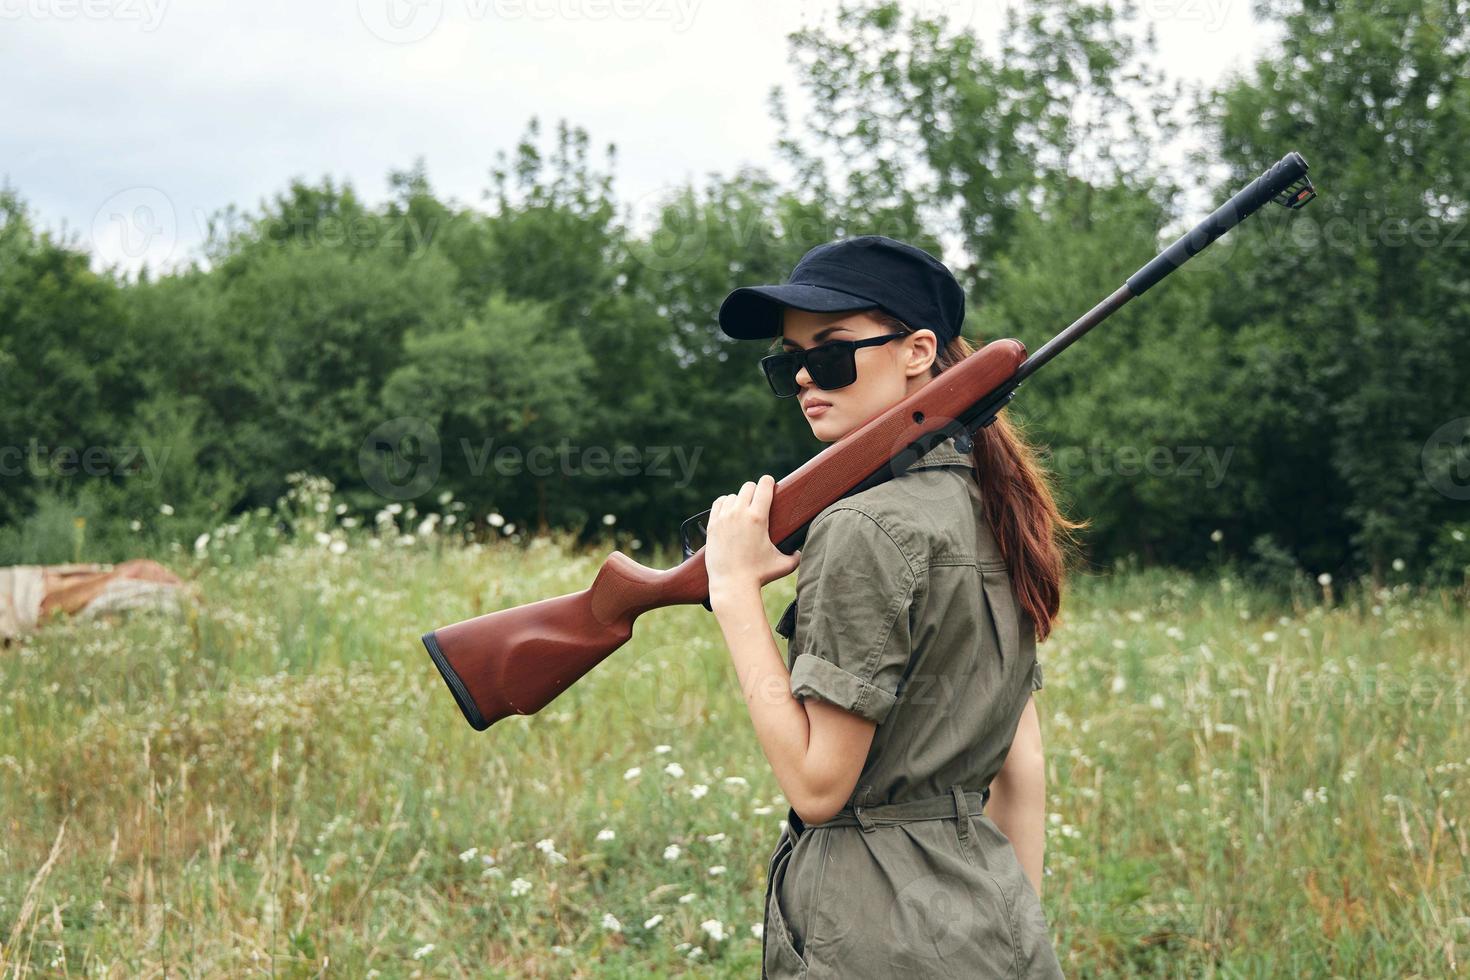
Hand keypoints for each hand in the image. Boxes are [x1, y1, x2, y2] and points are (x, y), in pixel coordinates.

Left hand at [704, 474, 800, 598]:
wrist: (732, 584)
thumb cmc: (759, 575)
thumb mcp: (783, 565)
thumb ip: (796, 556)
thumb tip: (801, 553)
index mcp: (758, 517)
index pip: (764, 485)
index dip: (769, 482)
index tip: (771, 485)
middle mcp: (739, 513)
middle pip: (748, 487)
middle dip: (755, 491)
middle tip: (759, 501)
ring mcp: (724, 518)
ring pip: (733, 496)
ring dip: (740, 499)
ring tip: (744, 509)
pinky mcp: (712, 525)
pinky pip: (719, 503)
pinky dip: (725, 504)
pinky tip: (729, 510)